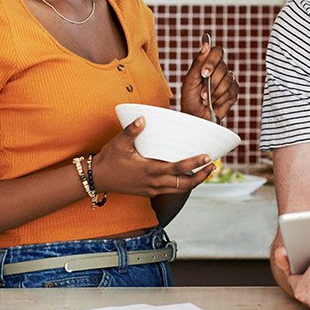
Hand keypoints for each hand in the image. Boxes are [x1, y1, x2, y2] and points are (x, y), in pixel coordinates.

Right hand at [90, 117, 215, 196]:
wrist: (97, 178)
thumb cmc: (108, 160)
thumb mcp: (118, 143)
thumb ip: (132, 130)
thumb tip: (143, 118)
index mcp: (149, 170)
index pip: (177, 169)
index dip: (194, 164)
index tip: (206, 157)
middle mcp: (153, 183)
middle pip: (184, 184)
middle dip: (201, 177)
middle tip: (213, 166)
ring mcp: (151, 189)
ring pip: (179, 189)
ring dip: (194, 182)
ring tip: (205, 171)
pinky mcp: (149, 192)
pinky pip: (170, 190)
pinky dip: (182, 184)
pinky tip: (187, 176)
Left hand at [180, 40, 239, 119]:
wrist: (196, 118)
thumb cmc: (190, 99)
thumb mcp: (190, 80)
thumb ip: (198, 62)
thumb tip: (205, 44)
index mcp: (207, 63)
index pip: (216, 51)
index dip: (211, 60)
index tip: (204, 72)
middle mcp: (219, 70)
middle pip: (222, 66)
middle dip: (211, 81)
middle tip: (202, 92)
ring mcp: (228, 80)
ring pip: (228, 79)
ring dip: (214, 92)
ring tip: (206, 99)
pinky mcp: (234, 91)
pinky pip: (232, 90)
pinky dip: (221, 98)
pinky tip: (214, 102)